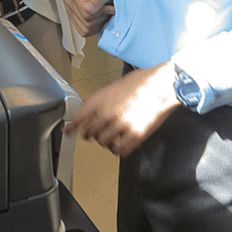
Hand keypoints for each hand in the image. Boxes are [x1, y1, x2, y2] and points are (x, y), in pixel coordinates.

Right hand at [64, 0, 114, 37]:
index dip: (102, 11)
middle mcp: (70, 2)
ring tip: (104, 10)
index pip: (86, 13)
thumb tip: (87, 9)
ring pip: (86, 29)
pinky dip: (96, 27)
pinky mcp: (76, 22)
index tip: (110, 5)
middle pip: (86, 22)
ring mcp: (72, 13)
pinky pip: (85, 32)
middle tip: (108, 6)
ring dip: (100, 22)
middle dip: (102, 16)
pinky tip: (100, 16)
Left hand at [64, 62, 180, 156]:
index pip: (79, 117)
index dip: (71, 127)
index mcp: (101, 99)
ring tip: (109, 139)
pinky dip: (117, 150)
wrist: (162, 84)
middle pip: (90, 132)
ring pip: (103, 142)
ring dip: (105, 142)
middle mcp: (108, 113)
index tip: (68, 131)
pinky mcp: (135, 135)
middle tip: (94, 134)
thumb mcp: (116, 85)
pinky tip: (118, 146)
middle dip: (91, 134)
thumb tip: (95, 112)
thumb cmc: (143, 81)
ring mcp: (121, 125)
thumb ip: (103, 100)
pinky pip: (119, 151)